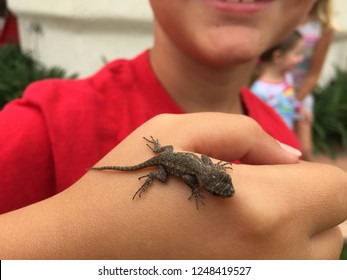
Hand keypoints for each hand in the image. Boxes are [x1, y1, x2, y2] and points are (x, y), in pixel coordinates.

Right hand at [0, 113, 345, 258]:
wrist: (84, 249)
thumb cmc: (127, 184)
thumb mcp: (180, 130)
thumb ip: (246, 134)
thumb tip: (291, 155)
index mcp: (260, 209)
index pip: (336, 189)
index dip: (312, 174)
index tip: (278, 170)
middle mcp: (273, 260)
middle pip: (334, 225)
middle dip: (306, 201)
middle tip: (259, 190)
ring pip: (317, 256)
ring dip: (296, 229)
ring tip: (245, 215)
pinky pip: (288, 270)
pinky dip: (277, 252)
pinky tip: (237, 240)